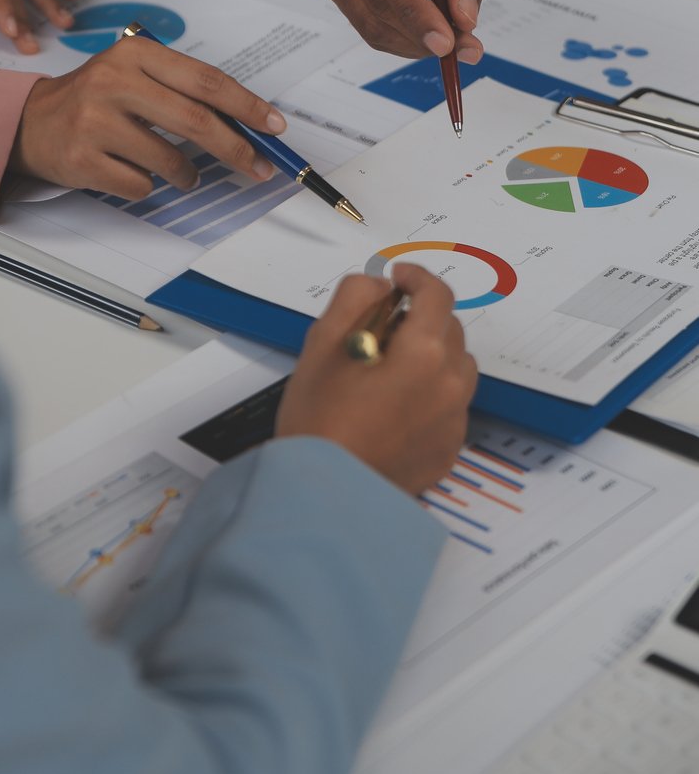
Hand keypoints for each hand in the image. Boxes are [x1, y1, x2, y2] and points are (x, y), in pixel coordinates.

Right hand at [10, 35, 287, 198]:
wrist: (30, 123)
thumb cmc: (95, 100)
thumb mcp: (134, 75)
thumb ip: (182, 91)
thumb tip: (244, 123)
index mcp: (135, 54)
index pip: (205, 80)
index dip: (246, 105)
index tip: (274, 126)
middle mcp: (114, 82)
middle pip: (196, 119)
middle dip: (235, 148)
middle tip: (258, 166)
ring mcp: (95, 121)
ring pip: (170, 160)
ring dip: (186, 175)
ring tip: (178, 172)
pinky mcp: (83, 159)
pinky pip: (140, 184)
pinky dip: (146, 185)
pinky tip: (129, 170)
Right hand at [276, 264, 476, 496]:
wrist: (324, 495)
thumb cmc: (318, 419)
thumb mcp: (321, 344)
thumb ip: (354, 298)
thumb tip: (381, 287)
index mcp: (423, 353)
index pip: (437, 295)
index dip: (416, 278)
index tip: (396, 280)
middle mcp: (450, 384)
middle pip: (449, 330)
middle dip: (421, 318)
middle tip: (380, 329)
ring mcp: (453, 420)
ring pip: (456, 368)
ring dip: (432, 356)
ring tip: (390, 370)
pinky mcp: (449, 450)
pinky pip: (451, 405)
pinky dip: (431, 394)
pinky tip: (394, 407)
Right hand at [290, 0, 487, 60]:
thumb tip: (465, 16)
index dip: (417, 14)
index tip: (445, 42)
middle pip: (380, 5)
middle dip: (425, 36)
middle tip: (463, 47)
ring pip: (371, 24)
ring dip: (413, 42)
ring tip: (448, 41)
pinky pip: (366, 24)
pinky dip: (398, 36)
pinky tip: (422, 32)